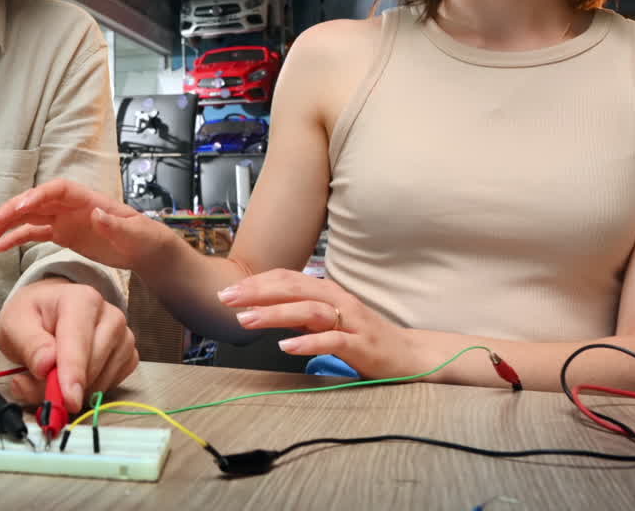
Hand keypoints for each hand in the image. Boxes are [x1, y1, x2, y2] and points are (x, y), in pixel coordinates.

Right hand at [0, 178, 175, 270]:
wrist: (147, 250)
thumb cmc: (146, 238)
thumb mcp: (136, 233)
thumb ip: (116, 225)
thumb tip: (95, 213)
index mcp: (89, 199)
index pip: (57, 190)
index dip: (37, 196)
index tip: (19, 208)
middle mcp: (72, 206)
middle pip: (36, 201)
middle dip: (12, 210)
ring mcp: (64, 219)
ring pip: (30, 216)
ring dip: (7, 223)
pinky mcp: (61, 234)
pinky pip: (34, 233)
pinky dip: (16, 238)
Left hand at [0, 277, 138, 412]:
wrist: (50, 311)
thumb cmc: (33, 316)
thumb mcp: (15, 325)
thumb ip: (29, 345)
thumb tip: (46, 366)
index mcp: (83, 300)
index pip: (79, 342)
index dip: (73, 373)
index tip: (68, 400)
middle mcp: (111, 316)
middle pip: (92, 365)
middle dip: (63, 386)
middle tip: (33, 386)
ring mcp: (124, 337)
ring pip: (102, 380)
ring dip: (73, 390)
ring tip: (50, 376)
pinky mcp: (128, 357)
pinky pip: (110, 385)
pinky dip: (89, 390)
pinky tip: (73, 376)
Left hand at [216, 269, 414, 378]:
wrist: (408, 355)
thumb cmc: (362, 337)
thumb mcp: (325, 321)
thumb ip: (297, 313)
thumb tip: (261, 308)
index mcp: (327, 291)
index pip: (286, 278)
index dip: (256, 282)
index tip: (227, 290)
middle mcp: (338, 300)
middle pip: (293, 288)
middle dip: (256, 292)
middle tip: (226, 298)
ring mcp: (351, 321)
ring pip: (309, 310)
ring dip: (275, 314)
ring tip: (247, 320)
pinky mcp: (361, 345)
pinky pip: (332, 340)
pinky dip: (307, 342)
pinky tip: (285, 347)